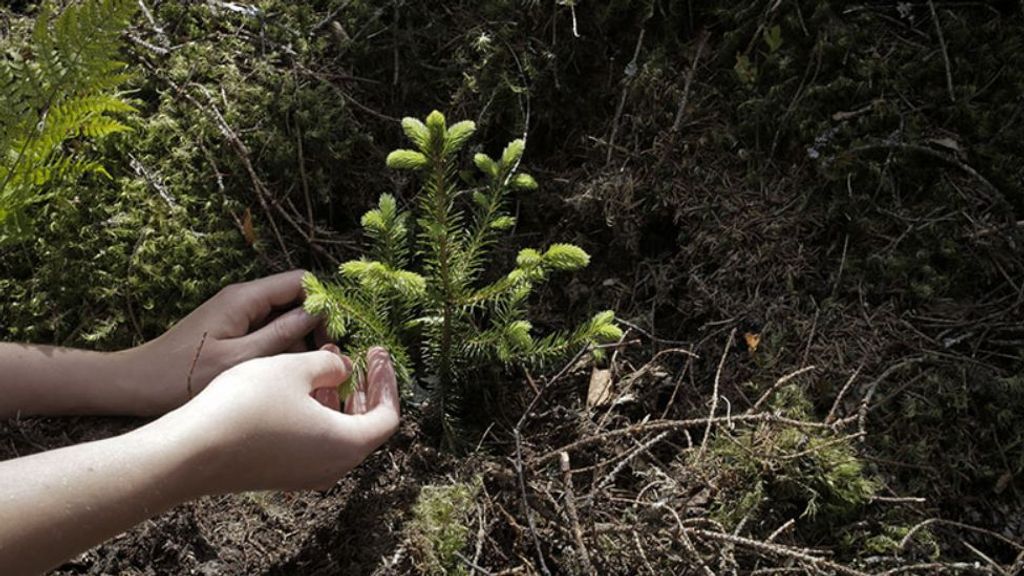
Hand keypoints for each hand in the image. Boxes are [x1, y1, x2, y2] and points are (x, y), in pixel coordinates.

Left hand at [124, 270, 322, 414]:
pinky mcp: (231, 330)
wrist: (134, 384)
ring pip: (284, 318)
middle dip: (315, 327)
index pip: (301, 282)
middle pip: (296, 300)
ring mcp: (236, 314)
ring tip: (301, 376)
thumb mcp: (238, 360)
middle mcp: (243, 299)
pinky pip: (267, 331)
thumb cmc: (180, 376)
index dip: (325, 305)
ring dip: (298, 343)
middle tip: (323, 363)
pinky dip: (279, 350)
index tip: (333, 339)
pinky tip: (279, 377)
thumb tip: (316, 315)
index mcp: (245, 298)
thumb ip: (280, 335)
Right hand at [163, 346, 400, 492]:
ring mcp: (306, 476)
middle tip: (359, 357)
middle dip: (365, 389)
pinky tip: (299, 389)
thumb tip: (343, 369)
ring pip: (339, 435)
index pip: (387, 415)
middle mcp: (332, 468)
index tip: (377, 352)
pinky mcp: (282, 475)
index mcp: (347, 445)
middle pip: (366, 427)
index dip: (386, 380)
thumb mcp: (294, 369)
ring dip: (339, 399)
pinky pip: (315, 443)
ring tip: (327, 363)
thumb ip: (329, 365)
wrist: (190, 452)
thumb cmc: (246, 406)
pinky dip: (318, 414)